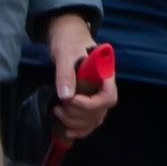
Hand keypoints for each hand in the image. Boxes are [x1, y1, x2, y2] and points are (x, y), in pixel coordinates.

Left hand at [47, 13, 117, 141]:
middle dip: (78, 114)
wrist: (66, 36)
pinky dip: (80, 129)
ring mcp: (96, 95)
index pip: (108, 97)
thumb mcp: (64, 54)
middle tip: (58, 106)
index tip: (72, 100)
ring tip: (57, 111)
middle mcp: (103, 87)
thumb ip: (66, 74)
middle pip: (100, 111)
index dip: (91, 104)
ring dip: (76, 122)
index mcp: (104, 74)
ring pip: (95, 119)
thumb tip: (66, 97)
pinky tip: (67, 129)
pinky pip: (90, 122)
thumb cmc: (67, 42)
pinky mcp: (88, 100)